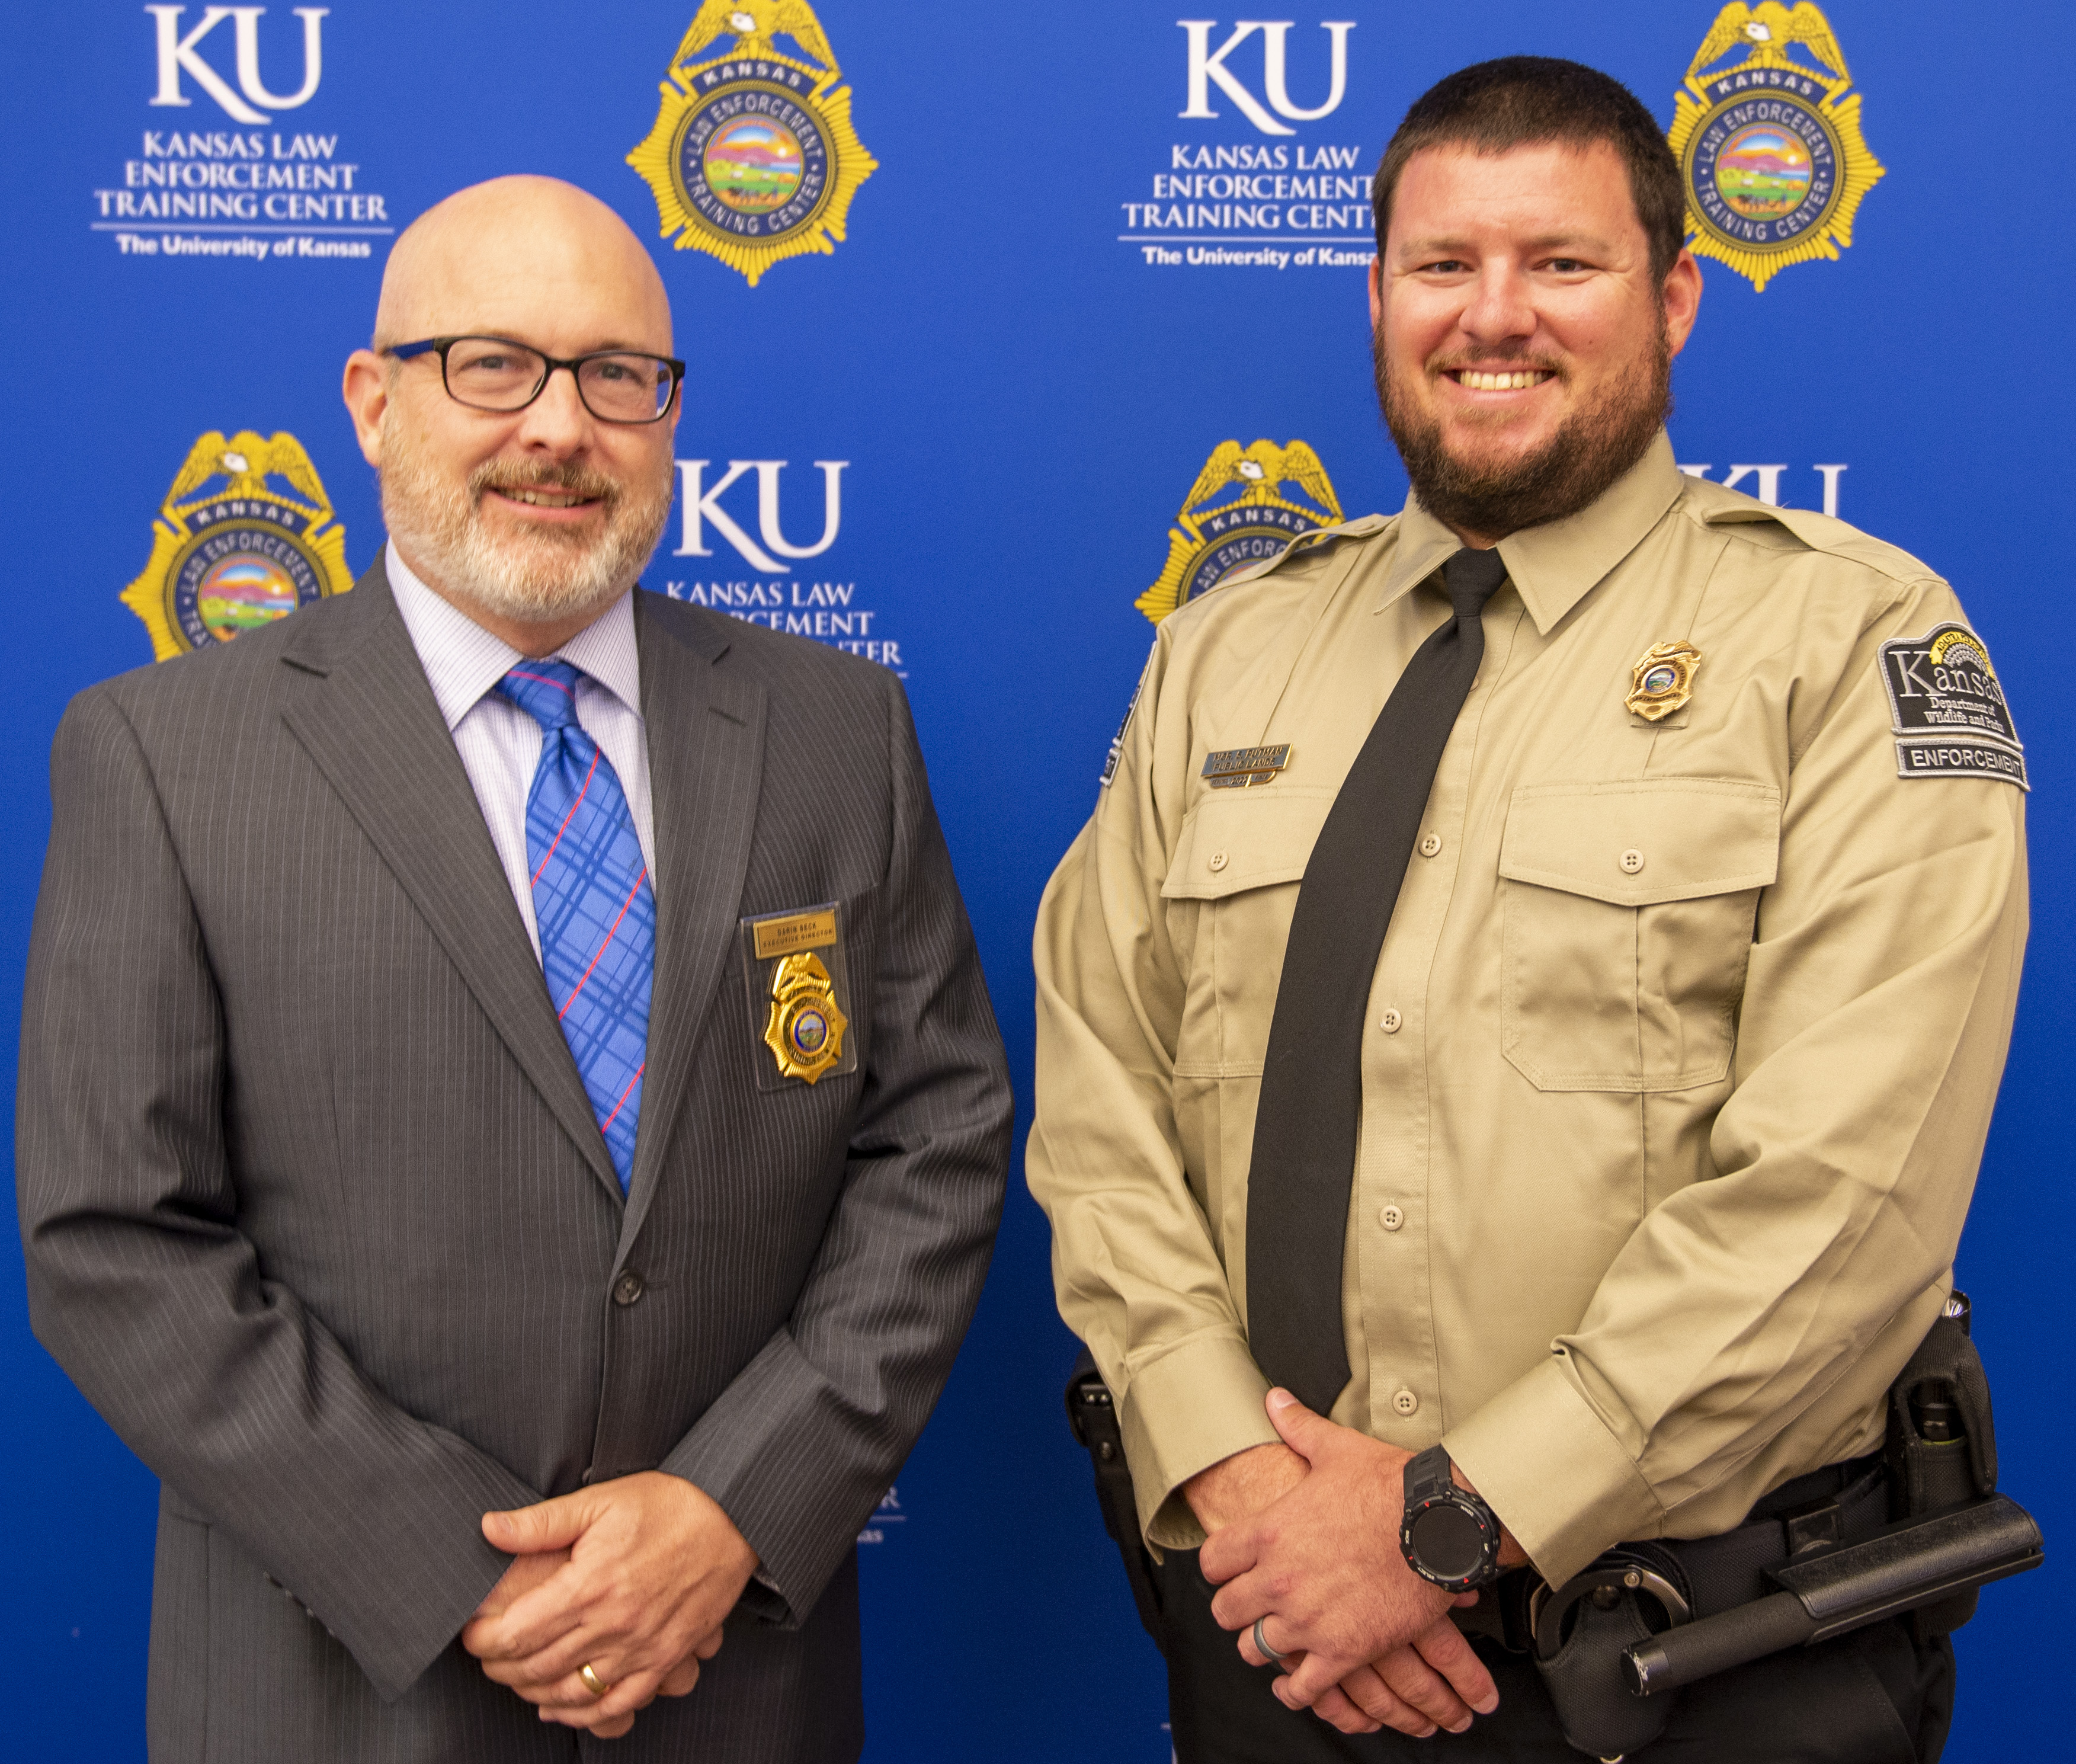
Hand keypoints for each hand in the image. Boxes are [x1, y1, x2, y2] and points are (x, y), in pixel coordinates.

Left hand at [461, 1471, 757, 1735]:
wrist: (733, 1517)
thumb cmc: (666, 1504)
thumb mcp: (601, 1500)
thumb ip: (541, 1522)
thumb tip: (488, 1528)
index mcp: (590, 1584)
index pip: (516, 1633)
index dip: (483, 1640)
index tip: (471, 1633)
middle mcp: (613, 1624)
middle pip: (536, 1667)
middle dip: (500, 1668)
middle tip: (486, 1656)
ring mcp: (642, 1647)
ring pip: (571, 1692)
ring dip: (533, 1693)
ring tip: (515, 1678)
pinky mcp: (666, 1658)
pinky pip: (618, 1704)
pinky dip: (582, 1715)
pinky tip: (561, 1708)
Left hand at [1201, 1390, 1498, 1733]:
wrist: (1440, 1526)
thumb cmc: (1391, 1486)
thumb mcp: (1337, 1449)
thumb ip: (1298, 1427)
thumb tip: (1273, 1398)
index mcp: (1270, 1531)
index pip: (1212, 1562)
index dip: (1219, 1567)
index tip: (1228, 1571)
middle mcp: (1279, 1579)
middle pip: (1226, 1610)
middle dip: (1236, 1609)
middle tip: (1249, 1608)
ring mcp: (1308, 1619)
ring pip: (1255, 1649)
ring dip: (1262, 1646)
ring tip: (1272, 1642)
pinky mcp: (1343, 1651)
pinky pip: (1302, 1687)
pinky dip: (1296, 1690)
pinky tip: (1295, 1685)